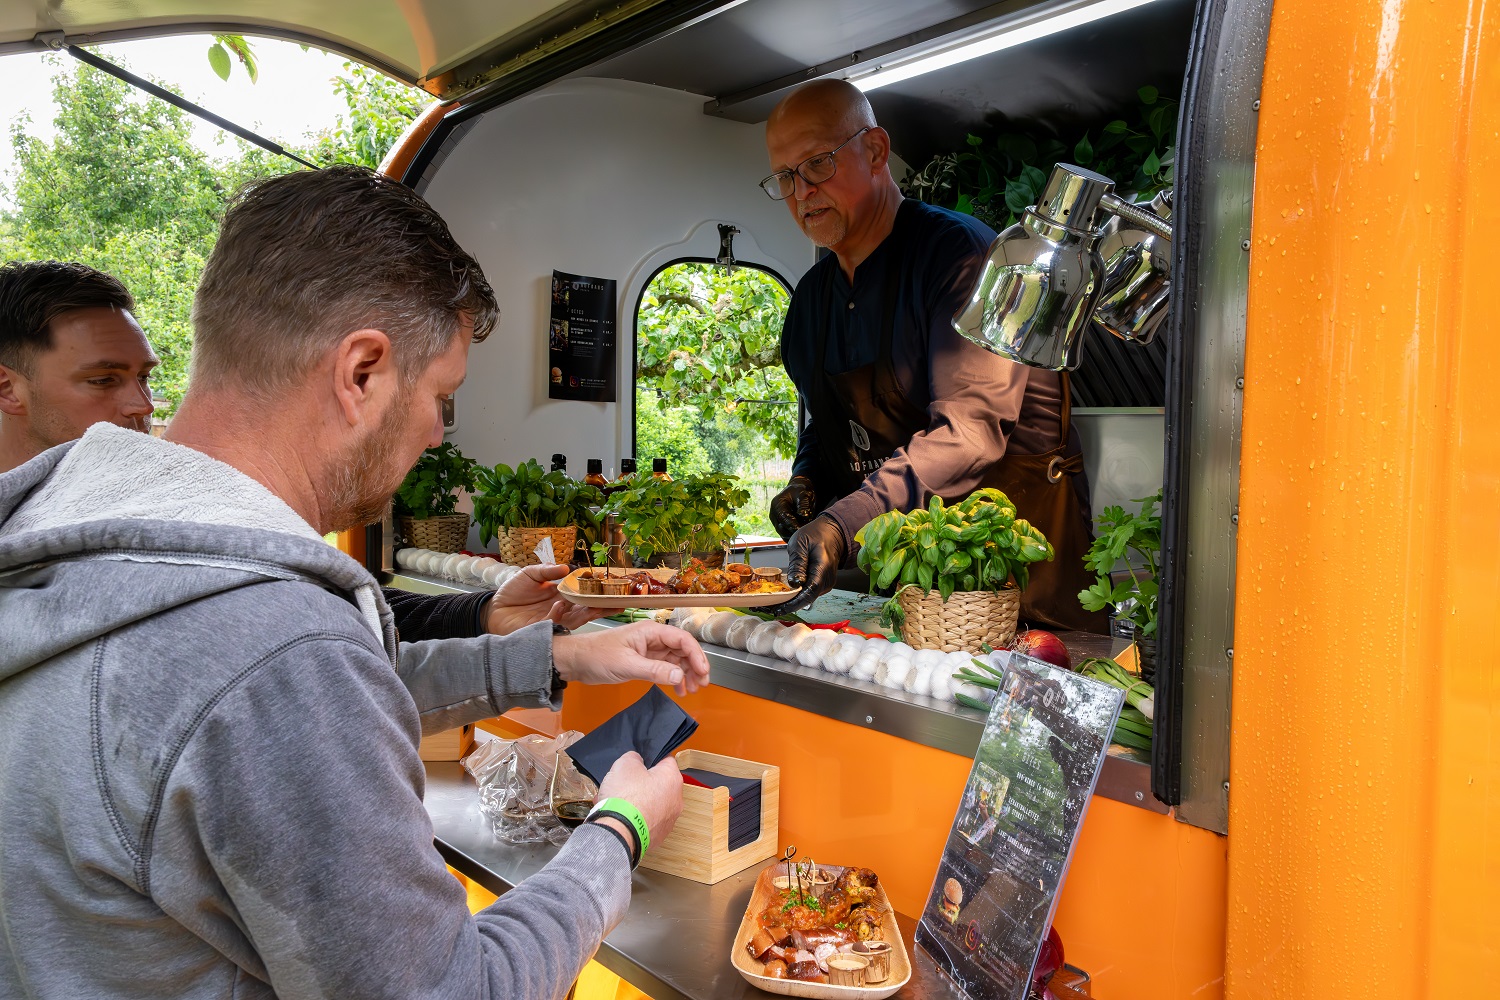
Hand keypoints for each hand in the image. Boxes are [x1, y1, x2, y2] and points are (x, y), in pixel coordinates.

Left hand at [486, 563, 604, 634]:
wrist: (494, 609)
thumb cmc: (513, 591)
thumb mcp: (530, 574)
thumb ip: (547, 571)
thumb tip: (566, 567)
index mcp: (562, 594)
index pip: (584, 593)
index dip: (597, 591)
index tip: (612, 587)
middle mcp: (563, 609)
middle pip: (588, 608)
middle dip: (602, 606)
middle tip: (617, 602)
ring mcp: (555, 620)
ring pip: (577, 618)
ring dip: (587, 612)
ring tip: (597, 606)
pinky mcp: (545, 629)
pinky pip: (557, 622)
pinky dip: (559, 614)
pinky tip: (559, 605)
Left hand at [552, 621, 710, 695]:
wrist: (575, 660)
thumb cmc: (597, 656)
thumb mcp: (627, 664)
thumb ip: (654, 670)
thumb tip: (680, 676)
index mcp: (651, 631)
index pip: (682, 640)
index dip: (697, 656)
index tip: (704, 673)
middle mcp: (653, 638)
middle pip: (683, 649)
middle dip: (694, 666)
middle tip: (701, 685)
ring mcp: (649, 649)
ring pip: (676, 659)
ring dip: (686, 674)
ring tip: (691, 690)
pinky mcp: (643, 660)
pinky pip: (665, 667)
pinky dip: (673, 677)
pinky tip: (678, 689)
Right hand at [594, 751, 683, 849]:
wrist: (619, 833)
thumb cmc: (625, 798)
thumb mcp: (625, 764)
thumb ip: (634, 757)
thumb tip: (637, 761)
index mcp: (672, 778)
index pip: (666, 760)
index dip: (650, 759)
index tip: (638, 763)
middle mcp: (676, 800)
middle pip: (658, 784)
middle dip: (641, 783)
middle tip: (624, 783)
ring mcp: (668, 820)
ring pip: (651, 804)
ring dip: (637, 802)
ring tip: (616, 802)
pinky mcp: (658, 836)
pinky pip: (646, 821)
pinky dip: (635, 818)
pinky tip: (619, 817)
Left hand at [765, 515, 846, 614]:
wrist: (832, 534)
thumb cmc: (817, 535)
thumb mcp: (801, 543)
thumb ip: (797, 563)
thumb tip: (794, 583)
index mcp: (823, 568)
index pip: (810, 591)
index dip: (793, 603)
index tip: (778, 609)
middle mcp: (826, 580)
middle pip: (806, 599)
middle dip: (786, 606)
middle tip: (765, 607)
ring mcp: (825, 584)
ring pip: (806, 598)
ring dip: (788, 603)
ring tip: (768, 604)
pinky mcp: (820, 585)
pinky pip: (807, 594)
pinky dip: (793, 597)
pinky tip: (780, 597)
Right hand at [769, 476, 816, 540]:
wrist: (799, 492)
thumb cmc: (801, 492)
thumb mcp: (804, 494)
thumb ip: (804, 505)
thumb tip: (803, 516)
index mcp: (777, 505)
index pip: (783, 518)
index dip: (793, 525)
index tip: (803, 530)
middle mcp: (774, 514)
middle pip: (782, 529)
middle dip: (794, 532)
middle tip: (807, 534)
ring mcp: (776, 522)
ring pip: (784, 534)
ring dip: (794, 536)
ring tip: (806, 535)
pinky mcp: (781, 527)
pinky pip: (786, 536)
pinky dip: (794, 537)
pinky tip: (804, 536)